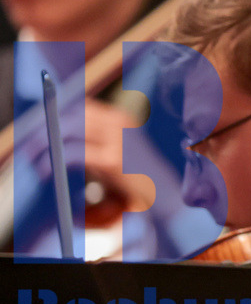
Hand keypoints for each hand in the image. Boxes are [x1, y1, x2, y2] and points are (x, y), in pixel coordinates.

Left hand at [19, 98, 177, 213]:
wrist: (165, 196)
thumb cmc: (138, 179)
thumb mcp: (117, 152)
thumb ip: (96, 140)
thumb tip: (59, 135)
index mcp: (121, 119)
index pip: (81, 107)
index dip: (57, 117)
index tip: (40, 130)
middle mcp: (120, 124)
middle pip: (71, 116)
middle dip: (47, 129)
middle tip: (31, 146)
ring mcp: (117, 140)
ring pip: (68, 130)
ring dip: (46, 144)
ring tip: (37, 161)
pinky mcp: (113, 160)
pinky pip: (73, 153)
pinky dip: (54, 162)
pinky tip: (47, 172)